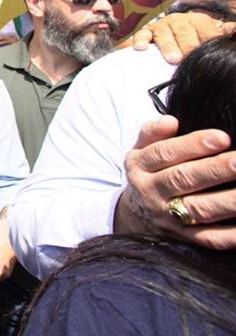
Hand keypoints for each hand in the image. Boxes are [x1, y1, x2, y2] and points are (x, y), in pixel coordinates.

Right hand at [114, 116, 235, 248]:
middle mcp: (152, 192)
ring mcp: (168, 217)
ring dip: (227, 200)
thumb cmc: (147, 175)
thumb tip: (170, 121)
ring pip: (199, 209)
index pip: (165, 153)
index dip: (192, 145)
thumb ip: (152, 133)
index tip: (221, 137)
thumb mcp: (140, 151)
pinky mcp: (184, 238)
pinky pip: (209, 238)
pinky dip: (229, 235)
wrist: (133, 217)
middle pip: (183, 180)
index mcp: (140, 167)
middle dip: (215, 170)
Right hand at [132, 12, 234, 63]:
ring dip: (168, 46)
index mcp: (197, 20)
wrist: (169, 30)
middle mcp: (179, 21)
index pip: (205, 28)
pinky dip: (140, 40)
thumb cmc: (192, 35)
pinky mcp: (146, 31)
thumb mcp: (209, 31)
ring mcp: (161, 26)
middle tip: (189, 57)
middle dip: (188, 44)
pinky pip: (141, 34)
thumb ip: (223, 31)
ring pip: (163, 34)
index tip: (211, 51)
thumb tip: (235, 29)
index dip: (208, 39)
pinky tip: (140, 48)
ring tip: (172, 59)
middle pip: (184, 31)